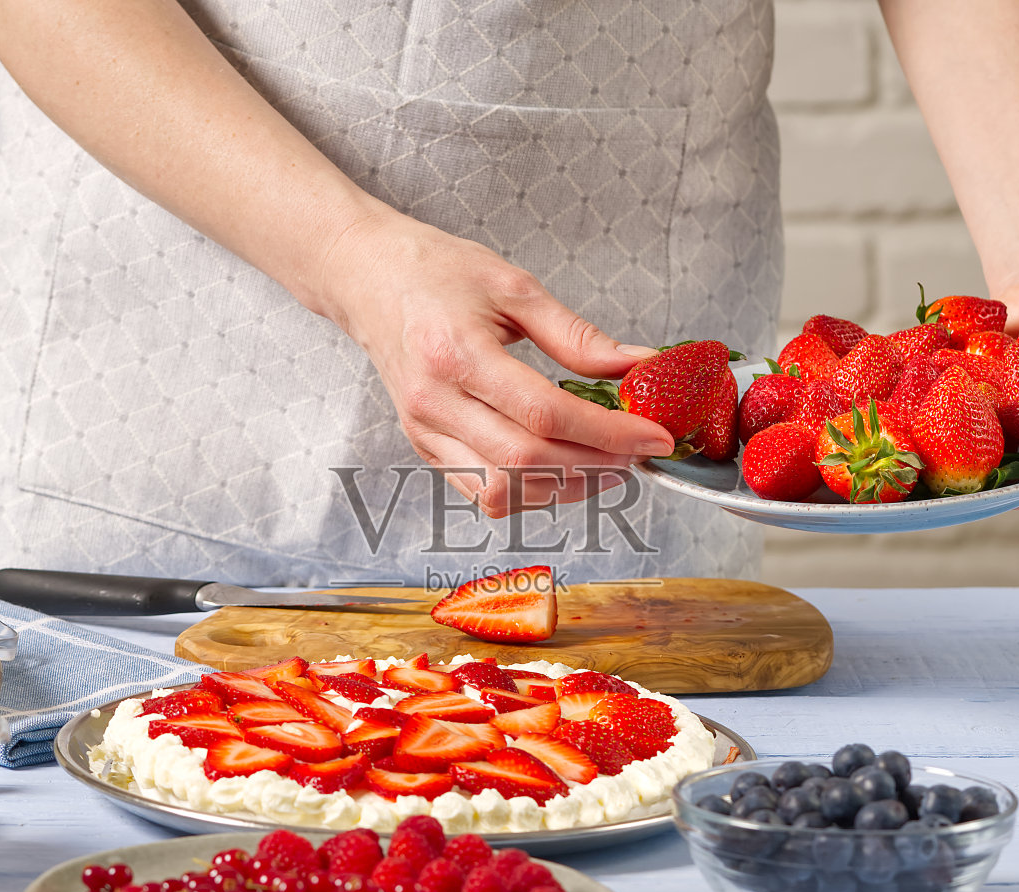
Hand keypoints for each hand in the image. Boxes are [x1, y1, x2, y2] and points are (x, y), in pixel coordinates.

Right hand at [319, 211, 674, 517]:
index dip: (608, 434)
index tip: (652, 436)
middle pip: (527, 460)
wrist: (366, 278)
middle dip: (596, 464)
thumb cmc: (435, 273)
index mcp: (457, 354)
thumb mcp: (514, 287)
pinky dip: (529, 490)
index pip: (545, 414)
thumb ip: (577, 336)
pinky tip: (559, 467)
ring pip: (504, 490)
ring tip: (604, 464)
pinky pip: (481, 491)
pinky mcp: (423, 447)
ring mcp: (424, 431)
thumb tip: (638, 366)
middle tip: (636, 452)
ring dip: (565, 487)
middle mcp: (435, 402)